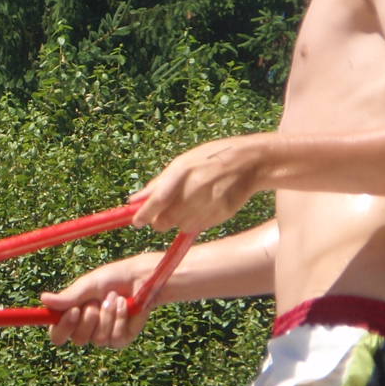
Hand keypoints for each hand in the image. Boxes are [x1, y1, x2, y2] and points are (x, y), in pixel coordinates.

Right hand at [41, 254, 156, 349]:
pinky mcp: (121, 339)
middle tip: (96, 300)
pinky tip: (125, 304)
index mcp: (71, 316)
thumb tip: (43, 299)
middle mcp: (85, 329)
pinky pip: (115, 338)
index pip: (57, 334)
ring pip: (98, 339)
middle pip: (77, 340)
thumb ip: (68, 297)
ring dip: (107, 315)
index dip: (62, 328)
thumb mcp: (87, 285)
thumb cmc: (111, 278)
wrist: (140, 279)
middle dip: (89, 318)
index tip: (74, 311)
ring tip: (114, 297)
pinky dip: (120, 318)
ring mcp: (104, 336)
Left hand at [129, 134, 265, 233]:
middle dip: (158, 221)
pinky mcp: (221, 214)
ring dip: (178, 221)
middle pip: (165, 220)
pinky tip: (203, 206)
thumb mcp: (183, 163)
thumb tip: (134, 200)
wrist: (250, 162)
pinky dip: (194, 221)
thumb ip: (158, 183)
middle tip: (161, 215)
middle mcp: (194, 189)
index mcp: (182, 172)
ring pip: (181, 226)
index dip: (144, 214)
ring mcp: (209, 203)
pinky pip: (198, 227)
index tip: (136, 222)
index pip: (157, 200)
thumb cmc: (210, 159)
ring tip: (188, 204)